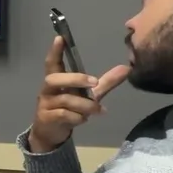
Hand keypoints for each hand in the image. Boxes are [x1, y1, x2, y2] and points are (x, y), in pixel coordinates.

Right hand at [27, 36, 130, 152]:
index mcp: (56, 80)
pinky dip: (78, 117)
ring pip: (66, 99)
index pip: (52, 63)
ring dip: (85, 105)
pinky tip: (84, 119)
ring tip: (98, 110)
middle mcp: (48, 90)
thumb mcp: (87, 95)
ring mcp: (46, 104)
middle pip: (55, 78)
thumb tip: (126, 69)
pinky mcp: (47, 118)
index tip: (60, 38)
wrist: (50, 133)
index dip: (55, 51)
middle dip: (76, 79)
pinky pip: (64, 115)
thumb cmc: (68, 109)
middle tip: (94, 82)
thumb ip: (105, 83)